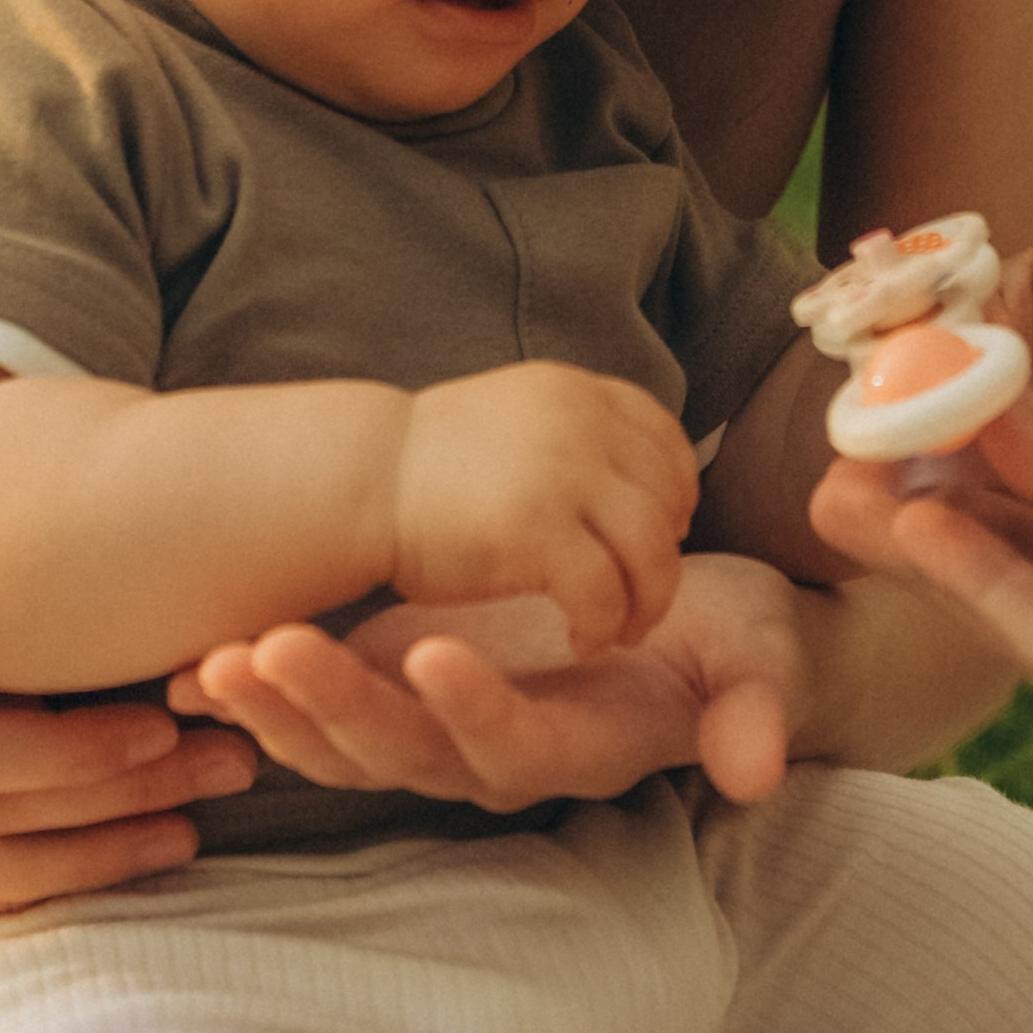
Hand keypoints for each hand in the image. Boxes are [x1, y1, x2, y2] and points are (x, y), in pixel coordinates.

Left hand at [167, 552, 805, 810]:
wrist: (704, 636)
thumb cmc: (739, 645)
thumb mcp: (764, 663)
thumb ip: (758, 712)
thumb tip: (762, 767)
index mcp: (579, 748)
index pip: (514, 744)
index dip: (475, 708)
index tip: (436, 652)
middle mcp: (499, 756)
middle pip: (407, 752)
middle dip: (335, 708)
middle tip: (269, 651)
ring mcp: (446, 733)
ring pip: (352, 745)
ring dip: (282, 710)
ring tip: (216, 662)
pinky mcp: (410, 696)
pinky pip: (329, 719)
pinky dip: (267, 700)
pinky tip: (200, 668)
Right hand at [391, 363, 696, 660]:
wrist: (358, 481)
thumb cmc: (428, 467)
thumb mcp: (514, 420)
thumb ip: (570, 433)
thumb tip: (631, 475)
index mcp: (575, 392)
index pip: (662, 438)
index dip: (674, 491)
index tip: (663, 532)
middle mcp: (580, 423)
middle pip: (667, 496)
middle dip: (665, 553)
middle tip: (645, 597)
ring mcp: (562, 474)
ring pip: (652, 549)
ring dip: (649, 598)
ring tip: (622, 629)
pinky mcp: (537, 532)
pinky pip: (604, 592)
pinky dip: (604, 625)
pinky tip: (583, 640)